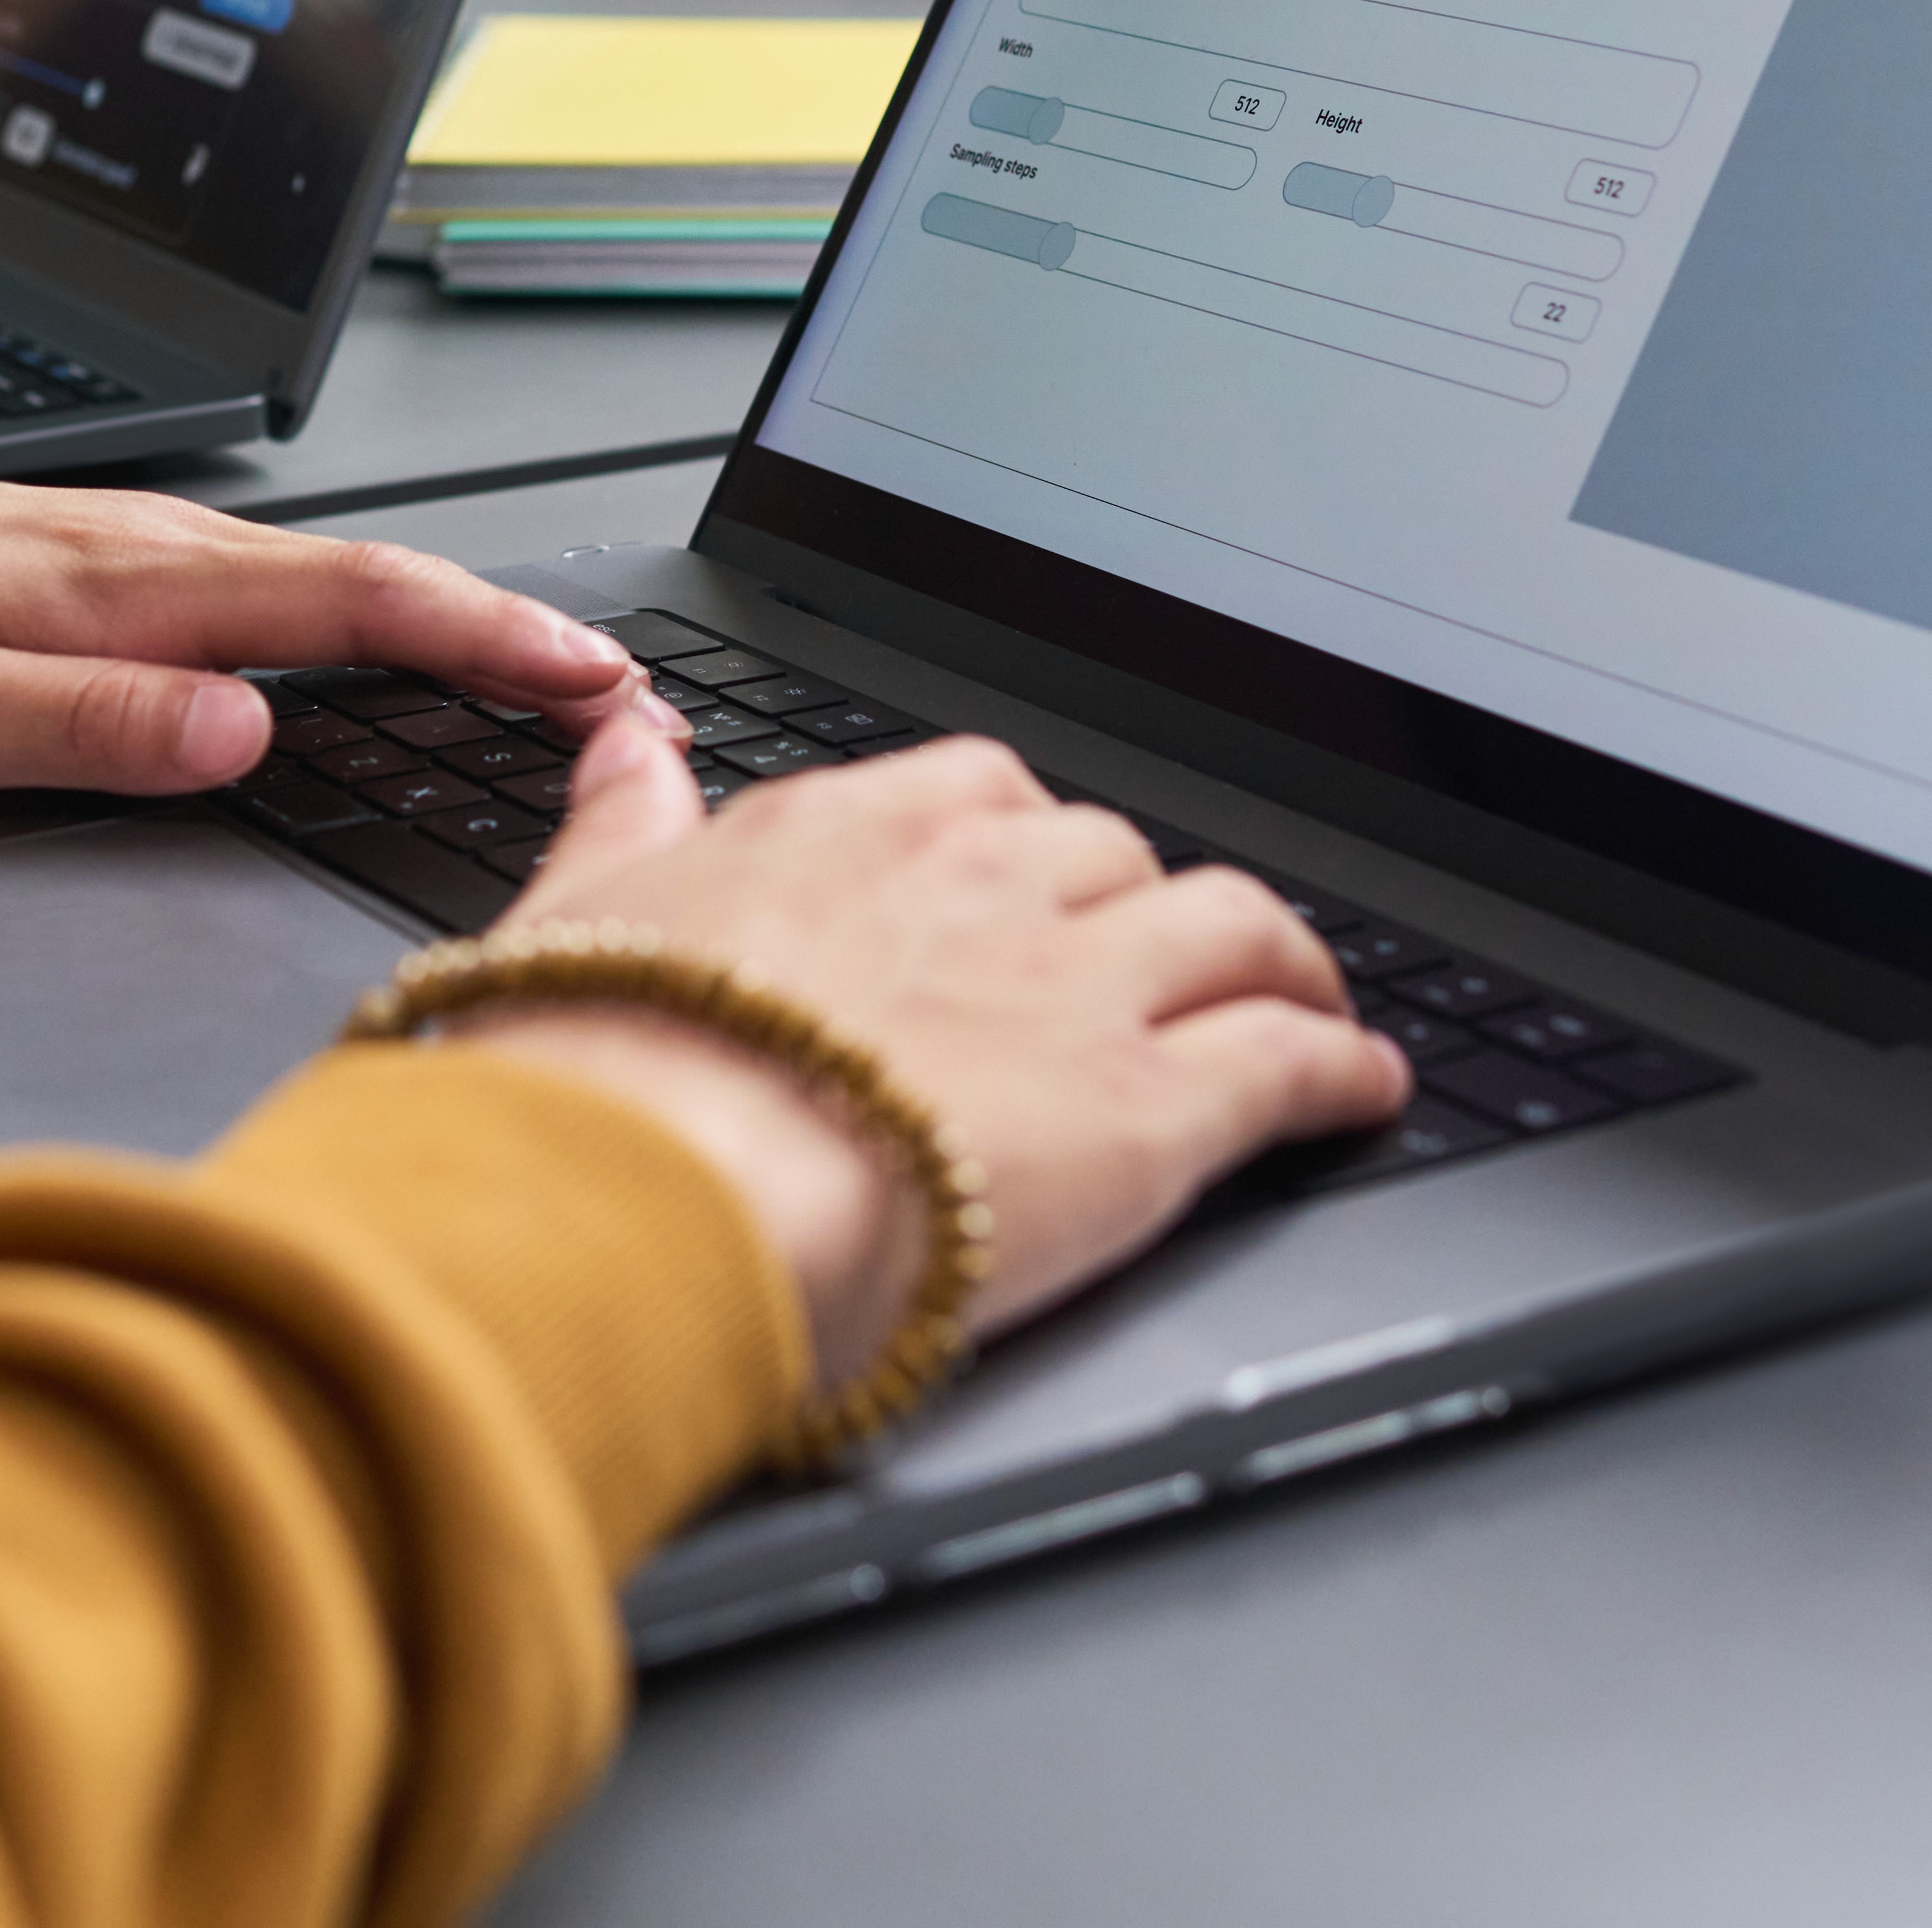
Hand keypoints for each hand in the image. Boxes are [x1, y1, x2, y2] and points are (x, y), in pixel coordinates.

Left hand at [0, 458, 678, 795]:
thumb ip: (93, 724)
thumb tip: (240, 732)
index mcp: (125, 585)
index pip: (350, 604)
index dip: (485, 641)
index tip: (589, 678)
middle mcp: (145, 553)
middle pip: (368, 583)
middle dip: (507, 629)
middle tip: (617, 688)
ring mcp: (128, 554)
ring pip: (325, 583)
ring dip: (446, 622)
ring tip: (539, 670)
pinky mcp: (99, 570)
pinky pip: (268, 591)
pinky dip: (361, 617)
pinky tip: (383, 646)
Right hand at [456, 719, 1412, 1380]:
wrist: (644, 1192)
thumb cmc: (589, 1082)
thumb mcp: (570, 911)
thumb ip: (622, 817)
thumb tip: (629, 739)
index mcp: (841, 834)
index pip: (977, 792)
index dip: (1024, 842)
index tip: (1037, 879)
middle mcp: (975, 885)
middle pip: (1114, 855)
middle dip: (1147, 902)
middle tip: (1160, 958)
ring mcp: (1073, 989)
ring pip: (1231, 926)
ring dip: (1279, 960)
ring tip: (1305, 996)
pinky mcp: (1147, 1111)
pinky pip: (1285, 1061)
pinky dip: (1341, 1067)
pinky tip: (1361, 1086)